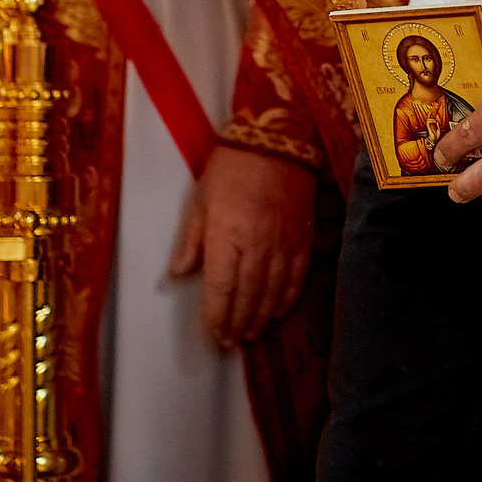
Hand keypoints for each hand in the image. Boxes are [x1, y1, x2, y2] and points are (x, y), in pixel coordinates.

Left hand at [165, 145, 316, 346]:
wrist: (278, 140)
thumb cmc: (233, 166)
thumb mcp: (201, 200)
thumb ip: (191, 241)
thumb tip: (179, 273)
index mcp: (227, 236)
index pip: (221, 289)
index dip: (216, 317)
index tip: (213, 334)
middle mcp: (257, 245)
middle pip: (248, 297)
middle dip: (237, 323)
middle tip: (230, 341)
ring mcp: (284, 243)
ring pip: (273, 292)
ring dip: (261, 317)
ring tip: (251, 333)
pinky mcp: (303, 237)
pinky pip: (297, 276)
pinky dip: (287, 298)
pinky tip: (279, 311)